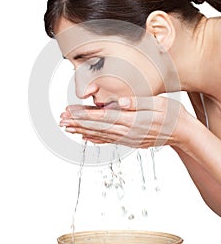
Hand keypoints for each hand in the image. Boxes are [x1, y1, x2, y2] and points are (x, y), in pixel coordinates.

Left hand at [59, 96, 185, 147]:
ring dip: (82, 131)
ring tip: (68, 127)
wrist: (183, 132)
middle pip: (97, 127)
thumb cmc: (172, 114)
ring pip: (100, 135)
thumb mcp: (159, 103)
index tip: (69, 112)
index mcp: (132, 120)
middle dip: (77, 123)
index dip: (84, 115)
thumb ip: (139, 103)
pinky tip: (86, 138)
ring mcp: (128, 138)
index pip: (102, 117)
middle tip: (61, 120)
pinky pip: (109, 141)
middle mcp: (127, 132)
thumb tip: (122, 102)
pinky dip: (96, 139)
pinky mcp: (130, 141)